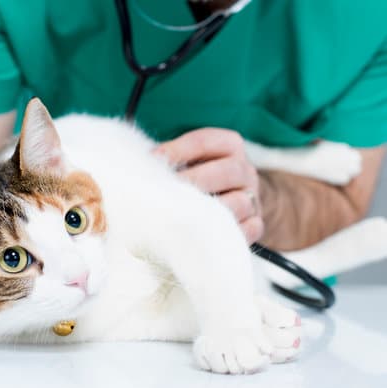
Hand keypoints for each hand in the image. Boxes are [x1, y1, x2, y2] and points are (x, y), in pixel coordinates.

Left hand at [154, 128, 262, 243]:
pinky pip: (249, 229)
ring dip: (210, 211)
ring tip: (183, 217)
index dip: (177, 150)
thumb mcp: (187, 160)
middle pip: (227, 171)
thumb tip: (140, 165)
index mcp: (229, 145)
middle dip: (194, 181)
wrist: (233, 199)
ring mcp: (254, 198)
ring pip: (240, 203)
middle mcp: (245, 169)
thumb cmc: (198, 176)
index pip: (204, 141)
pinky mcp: (256, 223)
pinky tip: (204, 235)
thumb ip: (169, 159)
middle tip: (167, 193)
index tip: (153, 161)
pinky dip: (228, 233)